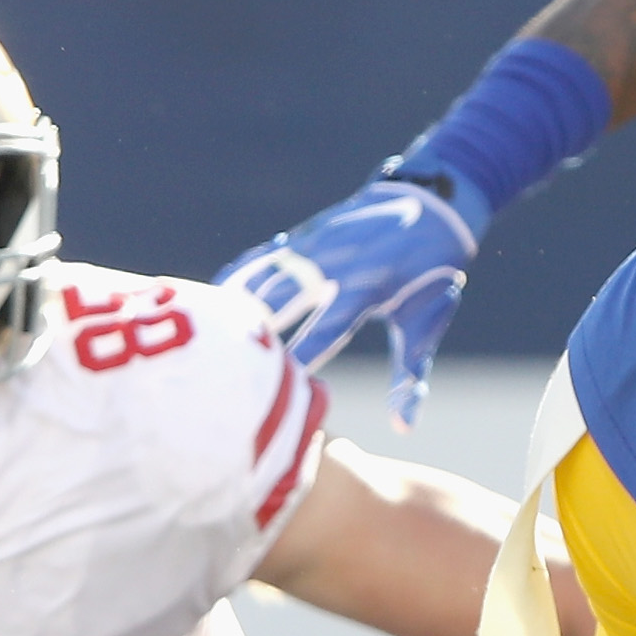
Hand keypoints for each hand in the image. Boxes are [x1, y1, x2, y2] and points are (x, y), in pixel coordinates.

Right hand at [217, 177, 479, 426]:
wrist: (432, 206)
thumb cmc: (431, 278)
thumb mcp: (425, 324)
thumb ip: (410, 378)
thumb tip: (403, 429)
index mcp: (370, 288)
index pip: (329, 327)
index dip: (303, 354)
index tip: (279, 386)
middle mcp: (338, 263)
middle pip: (286, 297)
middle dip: (257, 327)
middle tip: (225, 361)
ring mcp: (317, 244)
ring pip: (266, 275)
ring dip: (237, 301)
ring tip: (204, 333)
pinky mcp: (304, 235)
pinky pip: (263, 259)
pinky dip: (238, 277)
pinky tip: (210, 298)